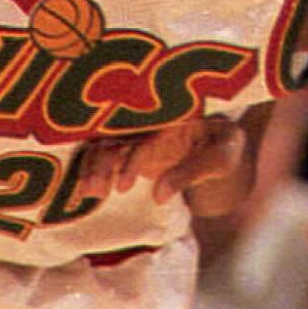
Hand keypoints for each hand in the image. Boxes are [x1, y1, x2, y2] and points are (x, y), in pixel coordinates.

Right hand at [74, 116, 245, 203]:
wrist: (220, 145)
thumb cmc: (224, 147)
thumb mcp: (221, 157)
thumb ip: (192, 172)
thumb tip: (158, 195)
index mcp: (174, 113)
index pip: (148, 134)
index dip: (133, 159)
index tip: (124, 186)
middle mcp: (151, 119)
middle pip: (118, 134)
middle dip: (102, 161)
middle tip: (94, 191)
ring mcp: (138, 131)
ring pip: (106, 143)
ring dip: (93, 166)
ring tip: (89, 193)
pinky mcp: (129, 145)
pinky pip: (103, 152)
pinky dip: (91, 168)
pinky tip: (82, 190)